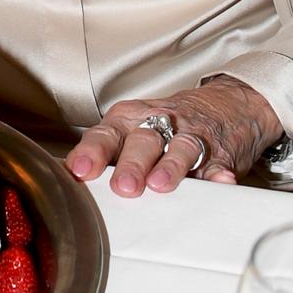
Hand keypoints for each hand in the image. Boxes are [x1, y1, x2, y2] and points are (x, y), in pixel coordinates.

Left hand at [65, 76, 284, 196]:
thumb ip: (104, 154)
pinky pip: (218, 163)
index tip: (80, 171)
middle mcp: (158, 124)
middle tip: (124, 187)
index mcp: (128, 120)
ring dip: (170, 166)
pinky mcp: (219, 153)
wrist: (224, 105)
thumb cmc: (165, 123)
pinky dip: (218, 173)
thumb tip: (68, 178)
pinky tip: (219, 181)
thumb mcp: (130, 129)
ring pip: (179, 148)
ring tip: (160, 184)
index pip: (105, 134)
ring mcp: (190, 137)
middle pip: (142, 141)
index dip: (91, 153)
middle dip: (131, 164)